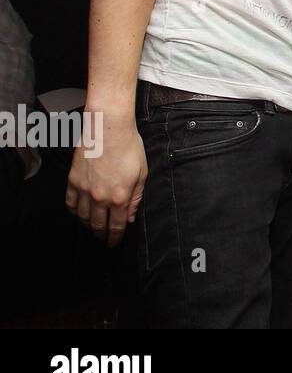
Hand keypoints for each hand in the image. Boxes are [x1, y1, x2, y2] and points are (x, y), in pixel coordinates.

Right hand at [65, 107, 146, 247]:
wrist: (108, 129)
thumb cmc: (129, 147)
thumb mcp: (141, 173)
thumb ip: (135, 198)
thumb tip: (130, 217)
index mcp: (119, 196)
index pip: (116, 226)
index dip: (115, 238)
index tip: (114, 243)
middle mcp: (100, 197)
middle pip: (98, 225)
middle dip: (101, 235)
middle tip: (103, 240)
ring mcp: (84, 189)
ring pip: (83, 217)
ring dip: (88, 225)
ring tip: (92, 228)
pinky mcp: (73, 181)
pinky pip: (70, 203)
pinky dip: (74, 212)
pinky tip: (79, 213)